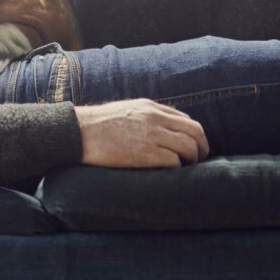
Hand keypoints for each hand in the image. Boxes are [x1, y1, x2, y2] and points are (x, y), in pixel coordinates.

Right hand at [75, 99, 208, 167]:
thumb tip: (160, 129)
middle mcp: (155, 119)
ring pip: (189, 147)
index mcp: (150, 107)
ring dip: (191, 159)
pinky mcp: (144, 154)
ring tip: (184, 167)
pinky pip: (174, 162)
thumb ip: (145, 116)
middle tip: (197, 160)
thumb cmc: (96, 125)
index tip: (191, 147)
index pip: (186, 119)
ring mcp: (151, 136)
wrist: (77, 132)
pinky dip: (176, 168)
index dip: (193, 135)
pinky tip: (168, 172)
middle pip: (195, 132)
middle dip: (202, 148)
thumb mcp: (125, 110)